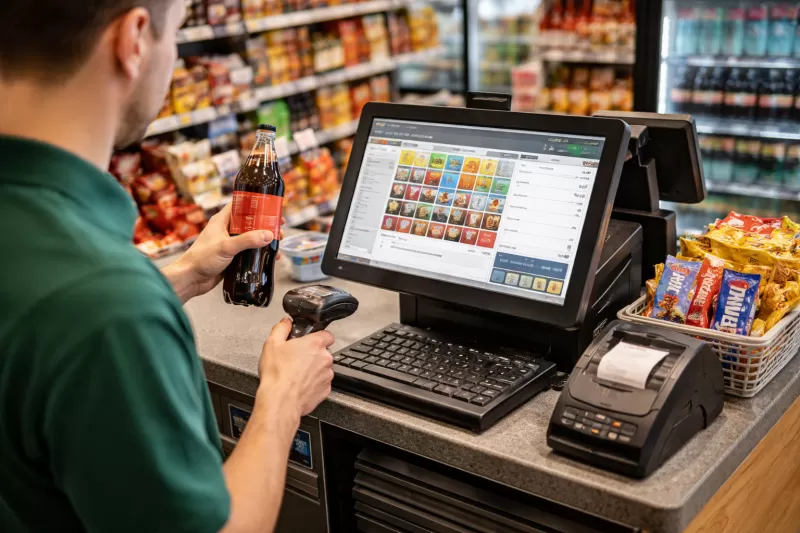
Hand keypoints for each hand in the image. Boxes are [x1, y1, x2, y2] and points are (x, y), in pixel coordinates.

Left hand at [168, 203, 284, 300]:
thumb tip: (268, 235)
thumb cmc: (202, 259)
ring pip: (252, 238)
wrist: (191, 279)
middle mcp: (226, 230)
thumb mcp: (226, 247)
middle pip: (251, 222)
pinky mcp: (232, 257)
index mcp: (222, 220)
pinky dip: (260, 253)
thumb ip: (247, 240)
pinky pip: (249, 252)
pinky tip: (270, 259)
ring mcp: (230, 243)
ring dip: (265, 241)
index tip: (272, 208)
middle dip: (266, 226)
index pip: (241, 205)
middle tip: (279, 230)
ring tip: (277, 245)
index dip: (257, 204)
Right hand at [258, 318, 334, 418]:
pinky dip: (313, 384)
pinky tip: (299, 385)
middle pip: (324, 352)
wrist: (280, 401)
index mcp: (315, 344)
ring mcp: (327, 375)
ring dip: (313, 370)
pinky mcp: (325, 390)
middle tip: (297, 359)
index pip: (327, 335)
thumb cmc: (277, 374)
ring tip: (296, 374)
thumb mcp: (272, 344)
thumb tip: (286, 323)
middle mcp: (325, 358)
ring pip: (323, 369)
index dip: (319, 337)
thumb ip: (281, 328)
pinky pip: (321, 384)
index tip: (311, 341)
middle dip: (313, 355)